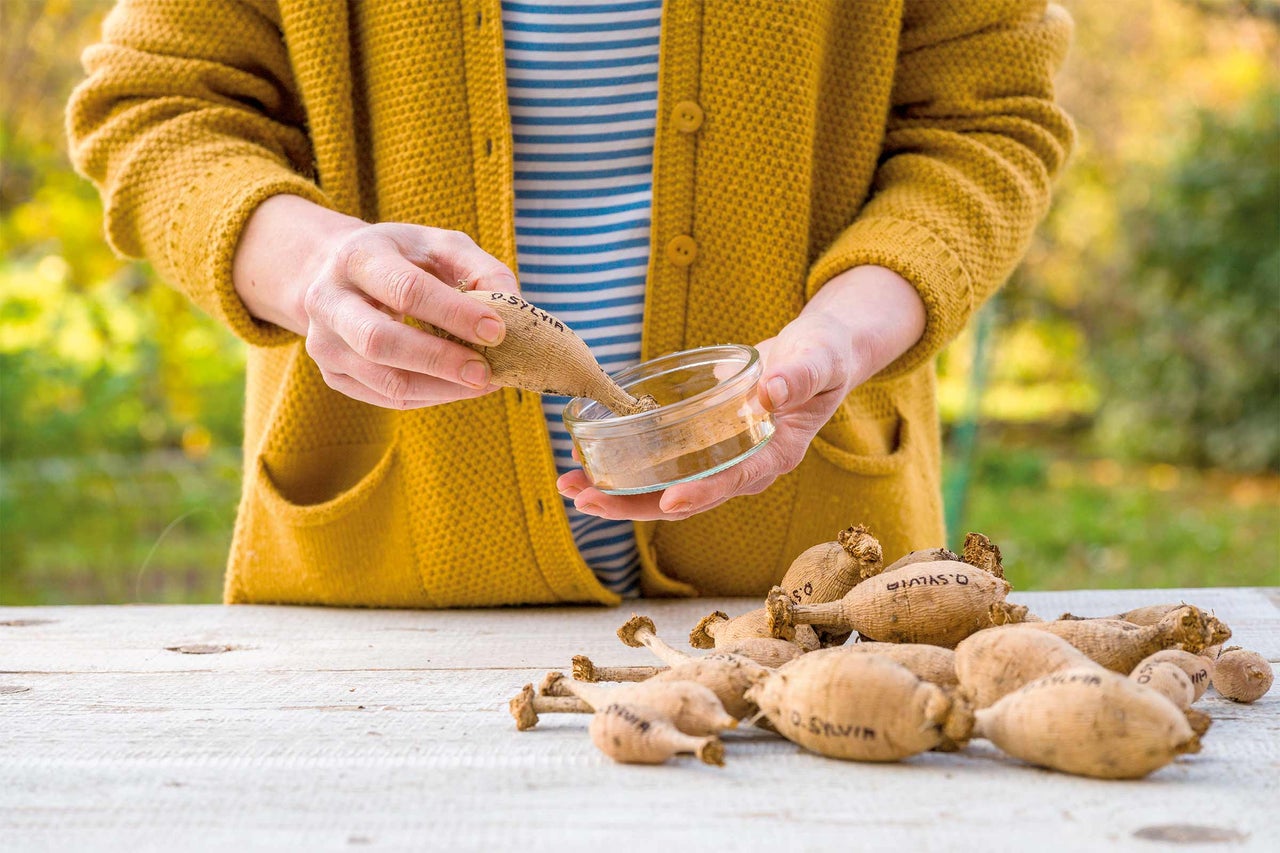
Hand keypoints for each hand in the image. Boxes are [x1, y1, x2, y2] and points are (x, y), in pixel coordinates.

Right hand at [233, 194, 519, 408]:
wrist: (337, 272)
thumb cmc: (402, 257)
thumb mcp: (440, 245)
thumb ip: (481, 270)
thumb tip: (514, 309)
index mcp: (357, 256)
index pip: (406, 291)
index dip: (454, 314)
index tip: (497, 331)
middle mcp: (328, 300)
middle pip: (381, 342)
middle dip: (441, 361)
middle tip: (488, 373)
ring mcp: (324, 343)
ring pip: (385, 381)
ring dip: (441, 388)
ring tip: (483, 383)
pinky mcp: (333, 374)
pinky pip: (386, 397)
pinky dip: (430, 395)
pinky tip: (457, 386)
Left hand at [556, 265, 926, 520]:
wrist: (815, 357)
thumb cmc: (821, 359)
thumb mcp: (818, 361)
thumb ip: (799, 376)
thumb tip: (772, 391)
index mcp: (774, 455)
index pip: (735, 480)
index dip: (703, 492)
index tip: (669, 501)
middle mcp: (742, 468)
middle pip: (686, 498)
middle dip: (634, 504)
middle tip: (587, 499)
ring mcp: (718, 461)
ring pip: (664, 490)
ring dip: (617, 494)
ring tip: (570, 488)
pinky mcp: (700, 448)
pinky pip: (660, 467)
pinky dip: (624, 470)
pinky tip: (585, 464)